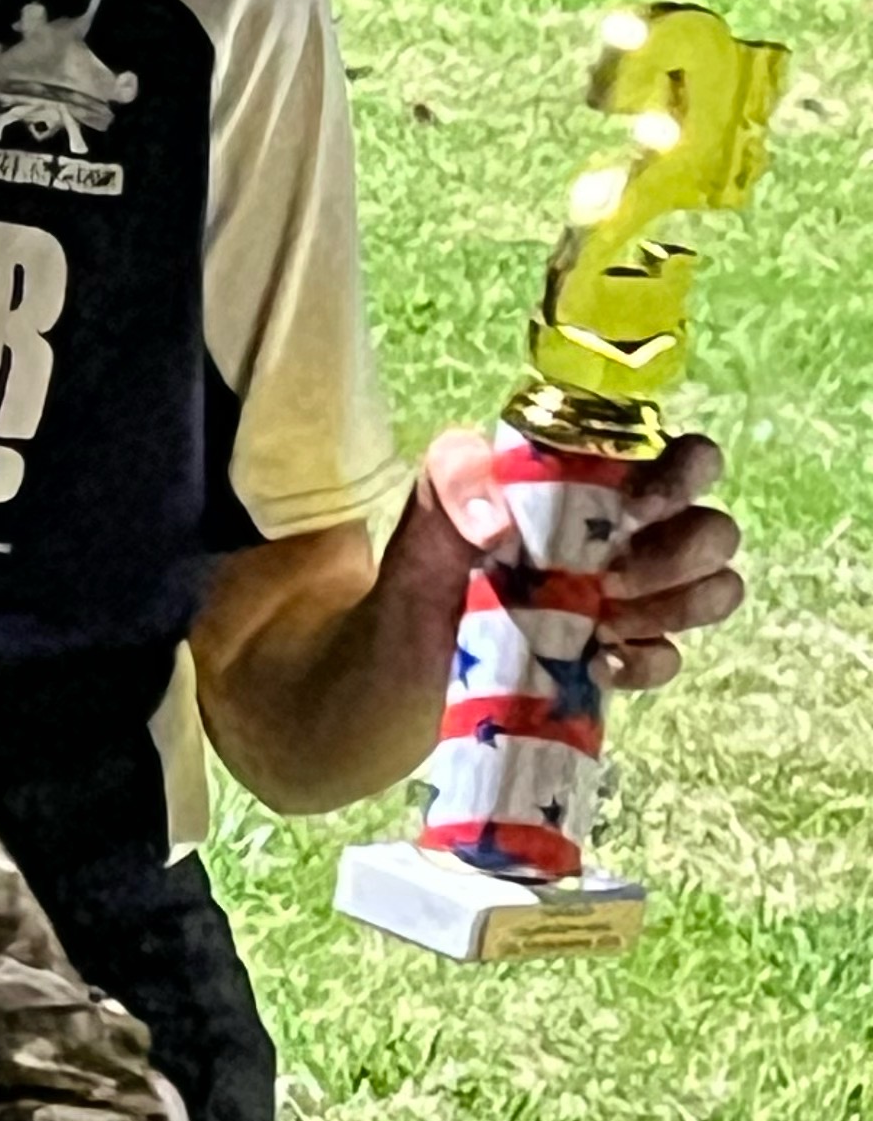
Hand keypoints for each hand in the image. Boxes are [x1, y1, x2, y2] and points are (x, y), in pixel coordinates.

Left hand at [399, 425, 743, 692]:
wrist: (402, 665)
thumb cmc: (423, 572)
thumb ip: (453, 478)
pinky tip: (595, 664)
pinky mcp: (625, 655)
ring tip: (606, 621)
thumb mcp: (425, 511)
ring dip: (675, 606)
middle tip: (614, 578)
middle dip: (681, 554)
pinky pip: (672, 657)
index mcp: (598, 481)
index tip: (640, 505)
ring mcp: (636, 598)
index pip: (684, 455)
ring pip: (718, 588)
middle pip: (716, 529)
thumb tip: (499, 521)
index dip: (686, 473)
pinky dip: (645, 662)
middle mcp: (633, 534)